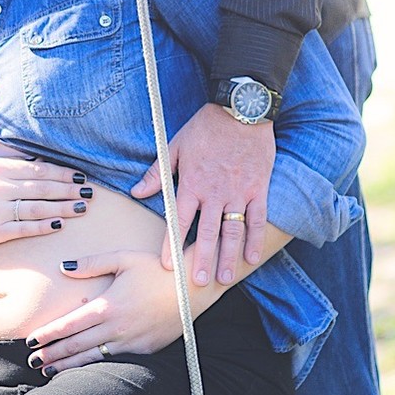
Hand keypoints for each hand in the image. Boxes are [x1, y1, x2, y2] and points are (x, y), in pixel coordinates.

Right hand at [0, 153, 88, 250]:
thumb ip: (8, 161)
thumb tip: (37, 157)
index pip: (38, 169)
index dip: (62, 173)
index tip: (80, 176)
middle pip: (43, 188)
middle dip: (69, 190)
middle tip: (90, 192)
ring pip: (38, 208)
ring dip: (63, 208)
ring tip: (81, 208)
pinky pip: (25, 228)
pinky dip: (44, 226)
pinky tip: (59, 225)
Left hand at [25, 249, 188, 368]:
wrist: (194, 290)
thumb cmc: (158, 269)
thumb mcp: (125, 258)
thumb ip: (92, 263)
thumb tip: (64, 266)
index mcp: (108, 305)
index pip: (69, 324)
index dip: (48, 334)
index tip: (31, 340)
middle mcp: (116, 328)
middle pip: (75, 345)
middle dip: (52, 354)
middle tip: (32, 360)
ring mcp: (130, 342)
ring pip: (92, 359)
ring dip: (68, 366)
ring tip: (48, 371)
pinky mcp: (144, 351)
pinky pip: (113, 361)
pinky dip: (93, 367)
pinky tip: (82, 370)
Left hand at [131, 103, 274, 286]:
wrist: (241, 110)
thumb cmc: (205, 127)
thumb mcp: (174, 146)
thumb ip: (157, 173)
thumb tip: (136, 192)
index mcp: (192, 184)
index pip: (179, 220)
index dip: (172, 244)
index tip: (168, 265)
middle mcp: (215, 193)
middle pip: (206, 233)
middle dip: (201, 260)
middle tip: (197, 284)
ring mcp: (239, 193)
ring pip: (232, 231)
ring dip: (227, 257)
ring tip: (223, 279)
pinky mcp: (258, 189)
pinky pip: (257, 219)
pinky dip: (254, 239)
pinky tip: (251, 258)